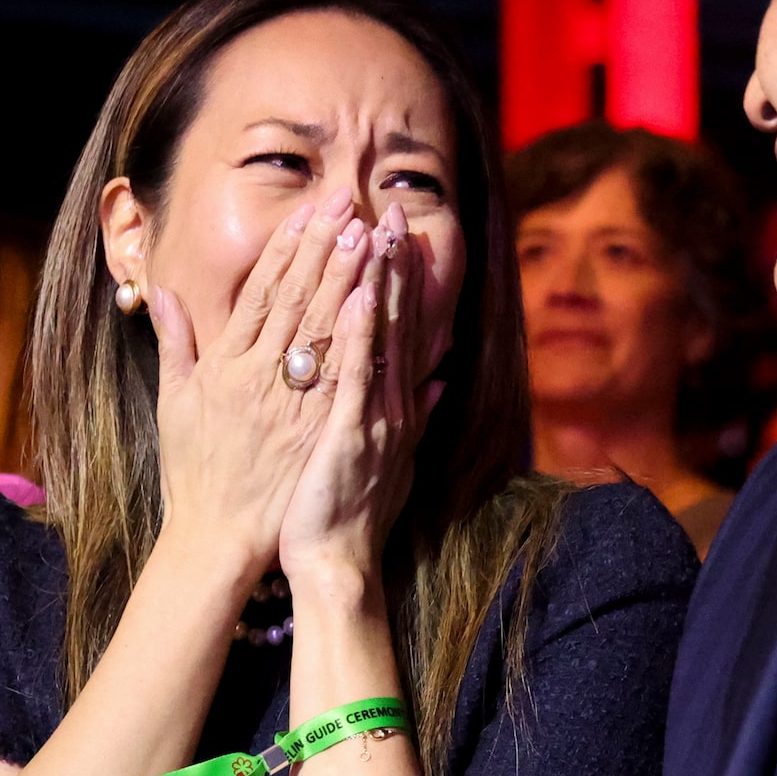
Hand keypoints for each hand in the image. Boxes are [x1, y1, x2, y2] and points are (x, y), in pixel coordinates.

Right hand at [151, 185, 375, 582]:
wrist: (218, 538)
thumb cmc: (195, 474)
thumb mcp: (174, 404)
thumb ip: (174, 345)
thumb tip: (161, 293)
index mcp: (225, 366)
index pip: (260, 294)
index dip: (285, 250)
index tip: (307, 213)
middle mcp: (259, 378)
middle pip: (296, 300)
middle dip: (323, 248)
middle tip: (348, 205)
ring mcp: (291, 404)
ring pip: (323, 329)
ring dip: (347, 278)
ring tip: (368, 236)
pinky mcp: (316, 431)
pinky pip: (344, 375)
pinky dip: (360, 338)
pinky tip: (377, 304)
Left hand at [281, 204, 437, 584]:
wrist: (338, 565)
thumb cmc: (349, 515)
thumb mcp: (391, 461)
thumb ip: (415, 417)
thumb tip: (438, 381)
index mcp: (395, 407)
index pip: (403, 332)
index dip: (403, 281)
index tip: (398, 235)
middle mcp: (393, 406)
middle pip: (398, 323)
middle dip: (395, 265)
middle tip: (394, 211)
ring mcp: (375, 418)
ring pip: (379, 340)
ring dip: (381, 283)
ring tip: (379, 232)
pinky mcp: (350, 435)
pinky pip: (355, 375)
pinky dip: (359, 334)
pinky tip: (360, 294)